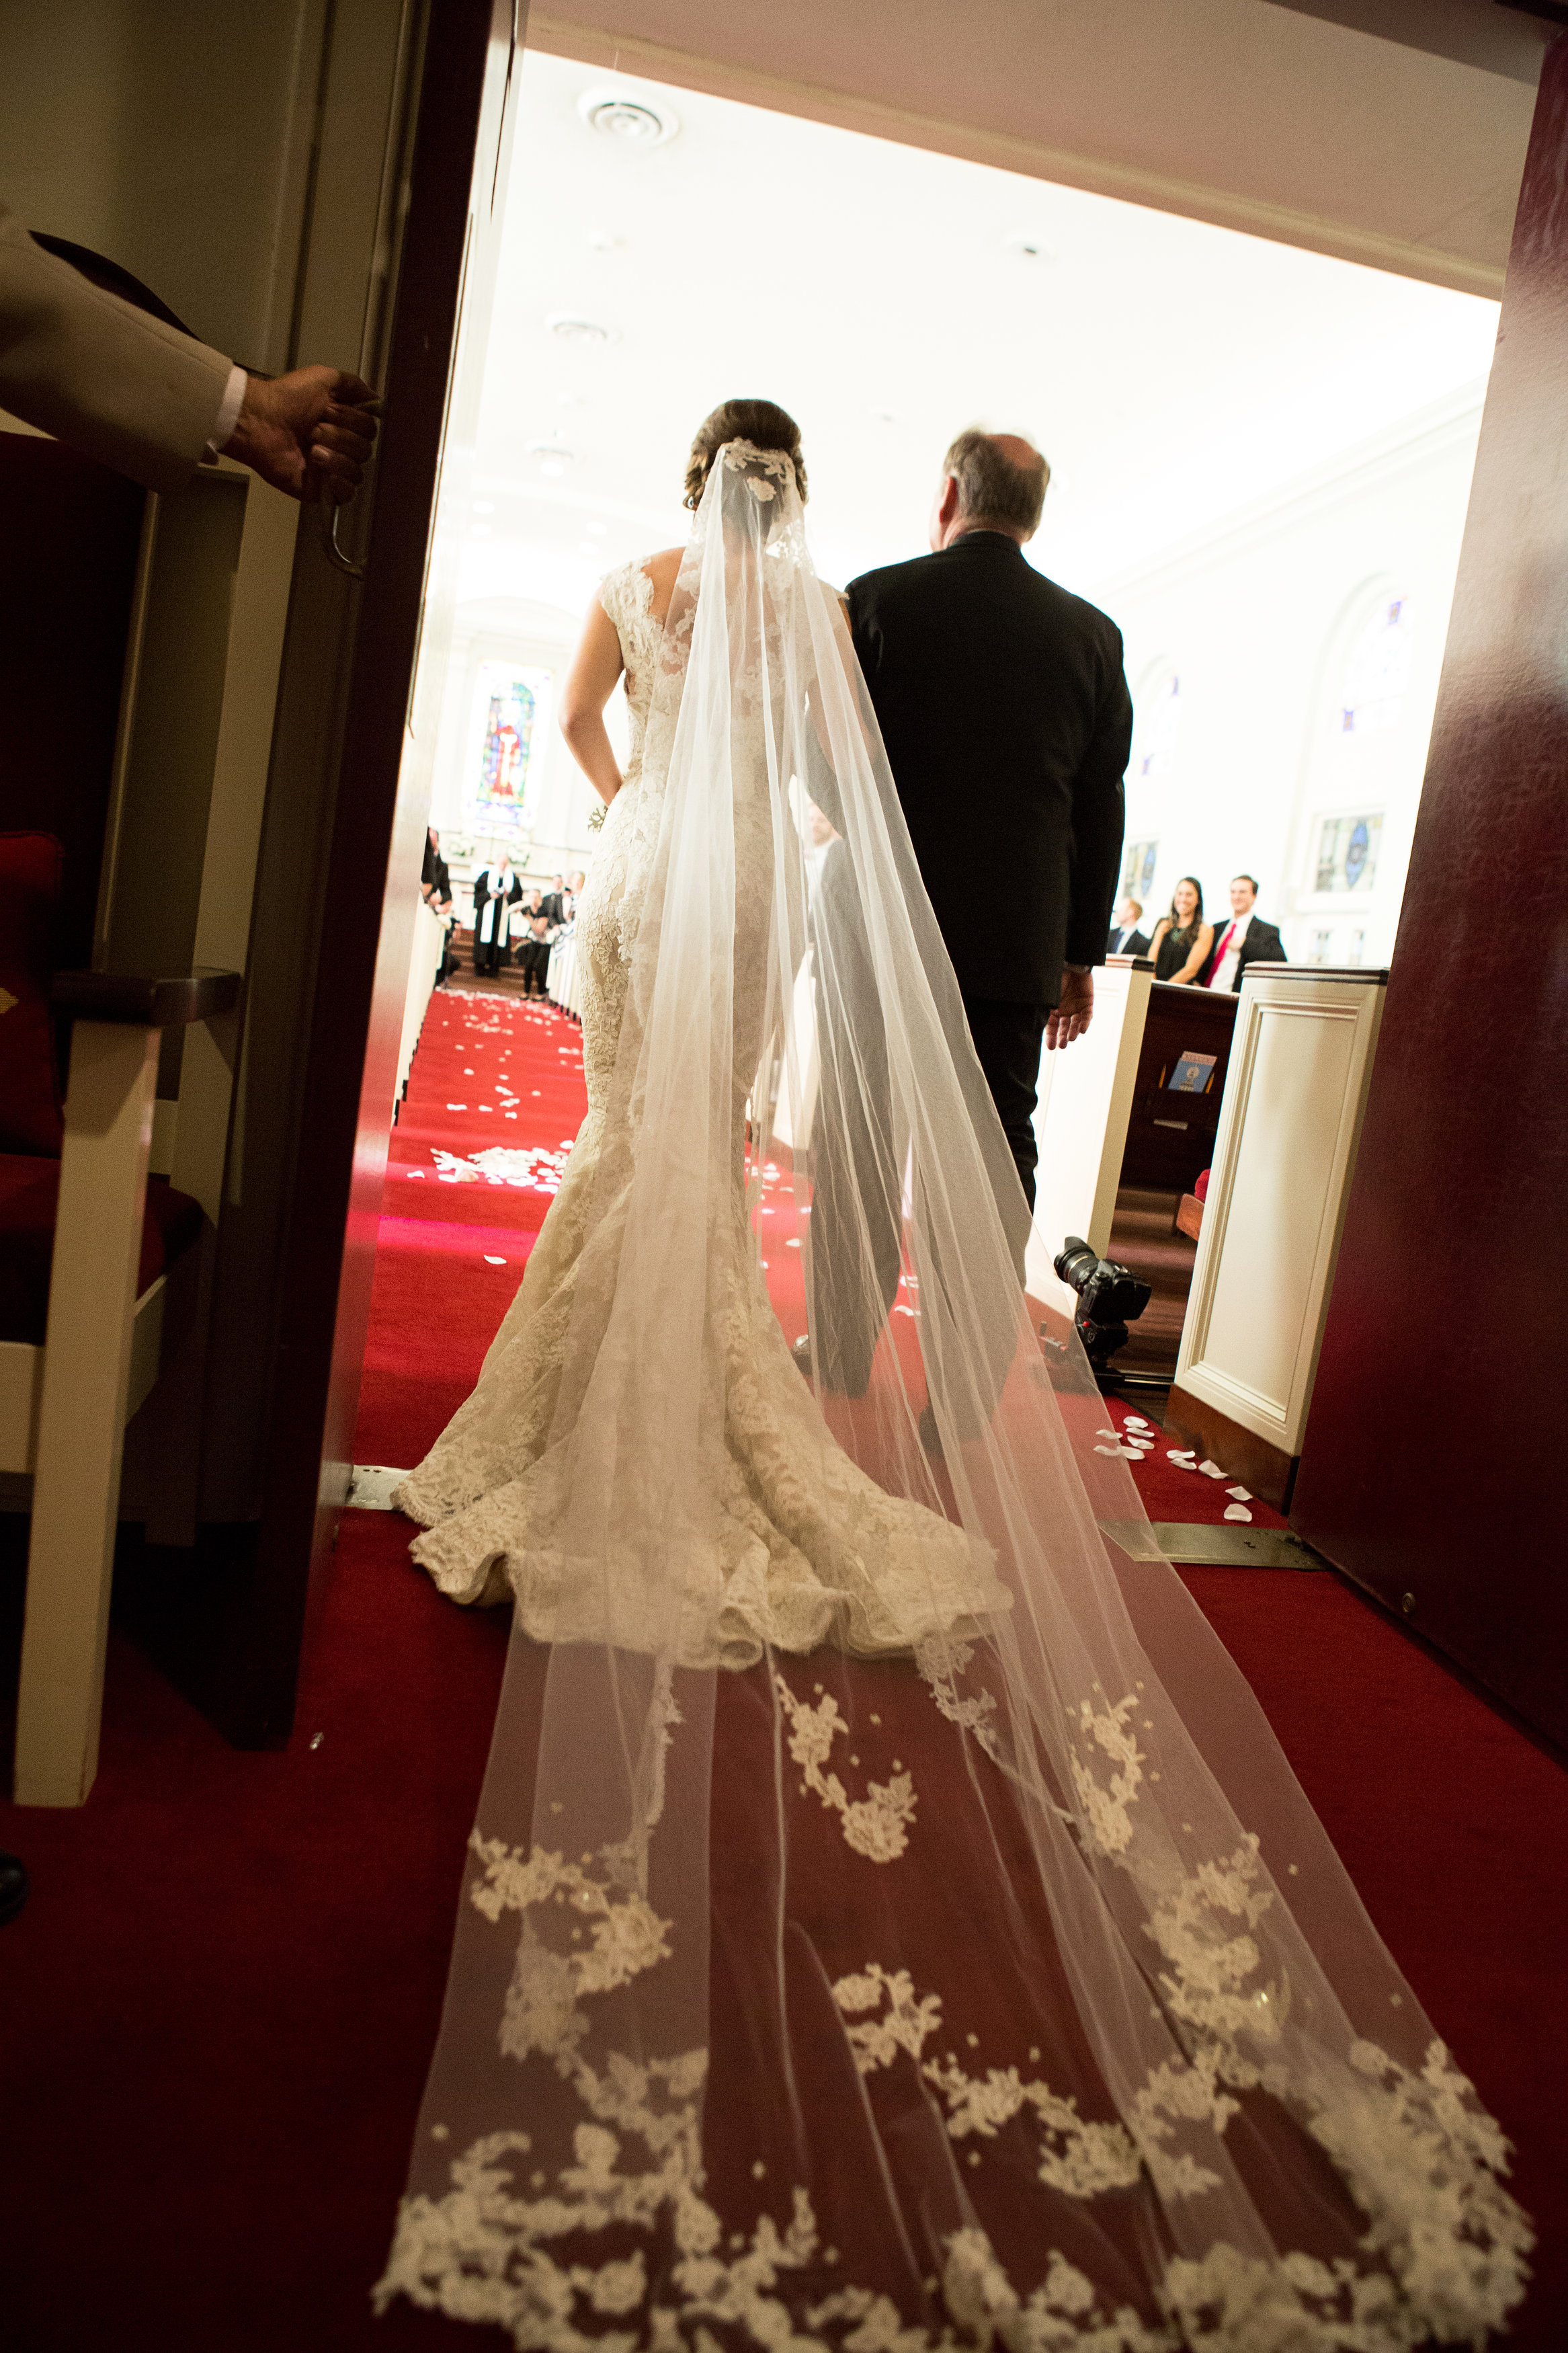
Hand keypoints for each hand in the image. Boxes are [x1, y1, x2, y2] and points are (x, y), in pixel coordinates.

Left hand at [223, 366, 378, 501]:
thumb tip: (376, 400)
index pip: (370, 428)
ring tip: (311, 449)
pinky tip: (326, 474)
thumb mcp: (323, 377)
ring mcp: (331, 469)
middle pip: (366, 449)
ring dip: (336, 456)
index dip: (352, 420)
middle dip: (340, 437)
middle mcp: (340, 446)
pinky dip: (341, 484)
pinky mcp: (321, 490)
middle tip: (312, 429)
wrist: (260, 421)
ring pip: (358, 471)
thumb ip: (353, 384)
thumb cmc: (286, 398)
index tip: (328, 411)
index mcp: (343, 423)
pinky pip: (348, 495)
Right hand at [1045, 967, 1092, 1050]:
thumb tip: (1030, 1021)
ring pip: (1075, 1024)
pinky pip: (1087, 1016)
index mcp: (1052, 1009)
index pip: (1050, 1027)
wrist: (1071, 962)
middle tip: (1061, 1046)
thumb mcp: (1046, 994)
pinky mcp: (1087, 1003)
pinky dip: (1085, 1023)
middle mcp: (1064, 1010)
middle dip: (1062, 1037)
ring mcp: (1076, 1007)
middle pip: (1063, 1028)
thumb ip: (1042, 1006)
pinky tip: (1082, 1030)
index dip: (1050, 1037)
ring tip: (1070, 1039)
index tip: (1050, 1047)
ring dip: (1073, 1032)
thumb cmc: (1056, 976)